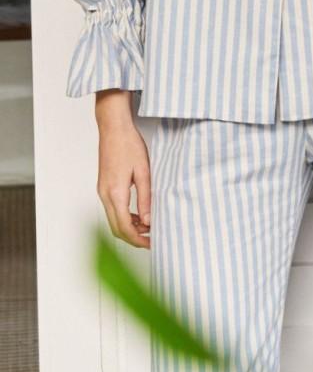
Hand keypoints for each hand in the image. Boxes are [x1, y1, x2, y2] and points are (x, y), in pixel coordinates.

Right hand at [95, 91, 150, 248]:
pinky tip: (138, 214)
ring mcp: (102, 191)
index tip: (152, 243)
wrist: (114, 128)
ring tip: (148, 227)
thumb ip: (146, 197)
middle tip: (151, 240)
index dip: (138, 239)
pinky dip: (124, 217)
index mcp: (115, 193)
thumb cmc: (129, 145)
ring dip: (129, 228)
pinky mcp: (103, 187)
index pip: (124, 227)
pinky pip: (112, 210)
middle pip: (116, 228)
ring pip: (113, 220)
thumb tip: (148, 221)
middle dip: (133, 238)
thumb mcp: (143, 171)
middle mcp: (105, 195)